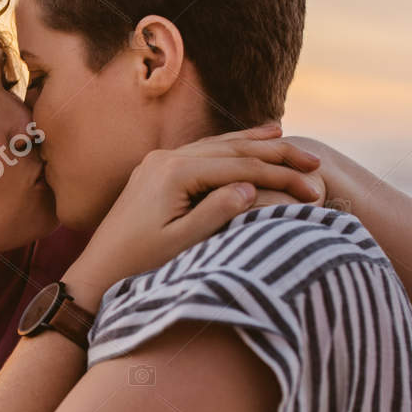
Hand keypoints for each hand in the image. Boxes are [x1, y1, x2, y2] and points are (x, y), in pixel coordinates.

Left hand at [62, 124, 322, 308]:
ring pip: (216, 145)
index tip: (312, 187)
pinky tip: (243, 145)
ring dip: (253, 143)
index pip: (238, 167)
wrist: (97, 272)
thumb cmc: (138, 264)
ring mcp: (159, 162)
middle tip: (314, 159)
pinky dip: (227, 148)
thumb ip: (215, 213)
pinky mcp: (155, 171)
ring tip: (286, 139)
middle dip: (274, 153)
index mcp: (173, 172)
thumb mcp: (181, 244)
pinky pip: (200, 153)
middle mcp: (165, 158)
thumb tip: (249, 188)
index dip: (279, 175)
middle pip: (231, 148)